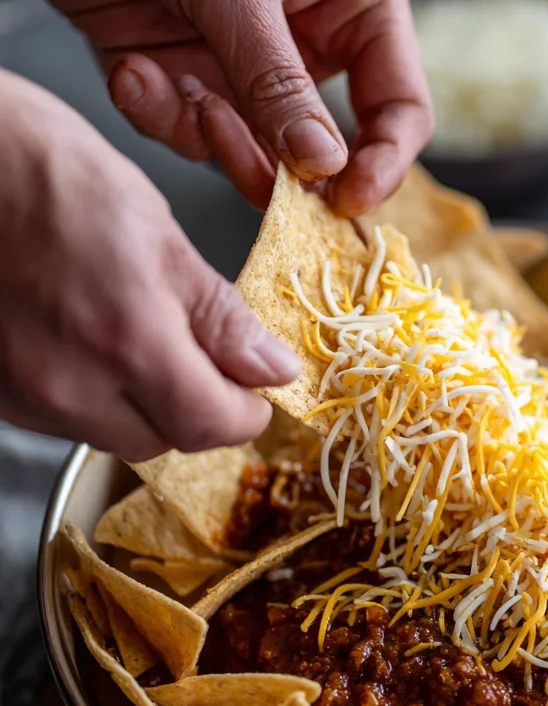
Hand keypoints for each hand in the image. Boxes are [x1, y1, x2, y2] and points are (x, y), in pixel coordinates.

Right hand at [0, 72, 298, 461]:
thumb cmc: (46, 172)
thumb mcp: (160, 233)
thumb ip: (221, 317)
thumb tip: (272, 368)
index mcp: (125, 337)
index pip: (212, 425)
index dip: (246, 412)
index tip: (256, 390)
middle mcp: (68, 382)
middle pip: (167, 440)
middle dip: (198, 408)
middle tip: (203, 357)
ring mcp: (24, 393)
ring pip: (117, 436)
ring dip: (146, 405)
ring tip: (137, 336)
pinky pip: (69, 420)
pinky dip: (96, 395)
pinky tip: (90, 342)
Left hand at [55, 0, 433, 213]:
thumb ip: (279, 82)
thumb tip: (323, 165)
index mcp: (351, 8)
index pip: (399, 105)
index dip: (384, 161)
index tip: (349, 201)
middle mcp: (304, 46)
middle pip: (323, 148)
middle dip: (281, 167)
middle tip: (257, 174)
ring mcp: (245, 69)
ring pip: (252, 153)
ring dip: (210, 138)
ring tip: (172, 90)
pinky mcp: (186, 79)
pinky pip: (188, 133)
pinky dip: (156, 114)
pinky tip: (131, 72)